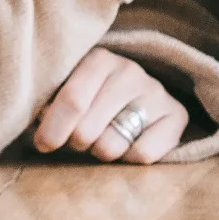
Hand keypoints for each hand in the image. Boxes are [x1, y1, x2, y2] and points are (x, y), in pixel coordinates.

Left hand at [31, 44, 188, 165]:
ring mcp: (156, 92)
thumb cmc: (90, 99)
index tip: (43, 145)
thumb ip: (48, 107)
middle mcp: (130, 71)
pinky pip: (142, 155)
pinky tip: (128, 144)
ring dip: (101, 152)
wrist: (137, 97)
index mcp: (99, 60)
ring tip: (104, 138)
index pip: (72, 100)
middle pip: (87, 130)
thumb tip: (41, 133)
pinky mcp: (177, 115)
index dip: (52, 129)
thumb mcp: (66, 93)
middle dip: (76, 144)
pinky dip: (128, 159)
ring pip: (111, 146)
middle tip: (79, 139)